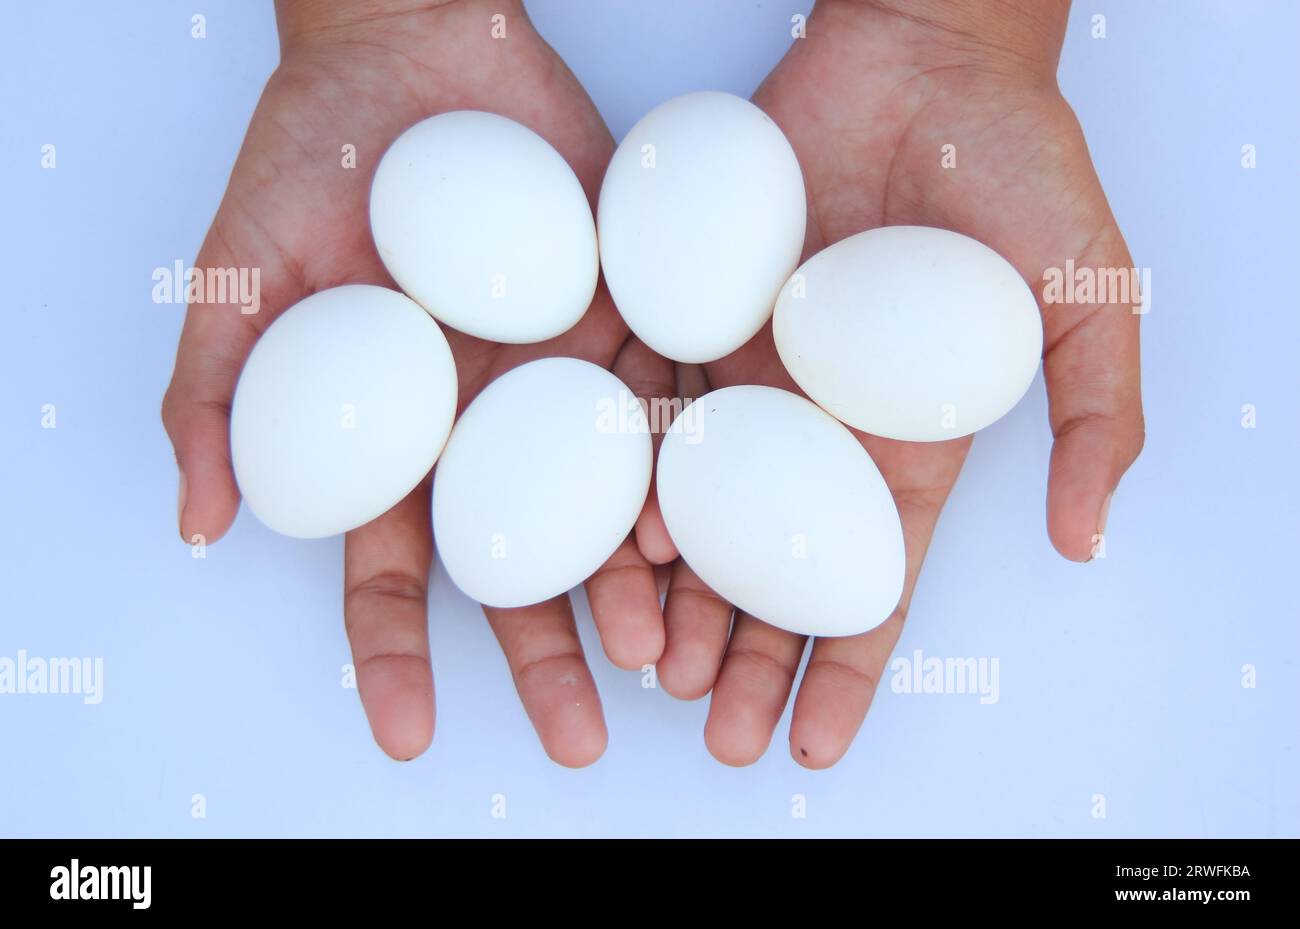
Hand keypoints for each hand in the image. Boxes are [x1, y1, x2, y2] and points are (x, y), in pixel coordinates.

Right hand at [161, 0, 669, 765]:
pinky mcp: (626, 318)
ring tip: (653, 652)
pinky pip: (658, 404)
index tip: (410, 735)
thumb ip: (214, 399)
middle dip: (547, 653)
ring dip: (628, 585)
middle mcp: (487, 426)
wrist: (405, 48)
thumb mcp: (236, 277)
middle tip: (582, 736)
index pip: (394, 572)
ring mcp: (561, 377)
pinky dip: (676, 468)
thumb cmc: (305, 160)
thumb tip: (203, 528)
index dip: (397, 657)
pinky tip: (694, 529)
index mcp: (398, 439)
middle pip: (520, 564)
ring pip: (604, 508)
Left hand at [649, 0, 1143, 766]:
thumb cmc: (1019, 168)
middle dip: (743, 654)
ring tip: (649, 664)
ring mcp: (750, 372)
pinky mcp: (695, 313)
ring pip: (699, 508)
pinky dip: (631, 475)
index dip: (845, 668)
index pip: (871, 581)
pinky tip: (616, 539)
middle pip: (773, 567)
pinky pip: (650, 407)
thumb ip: (1094, 419)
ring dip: (675, 592)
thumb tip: (1079, 540)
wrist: (926, 54)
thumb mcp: (1090, 300)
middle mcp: (818, 423)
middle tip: (711, 734)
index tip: (813, 744)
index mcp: (905, 441)